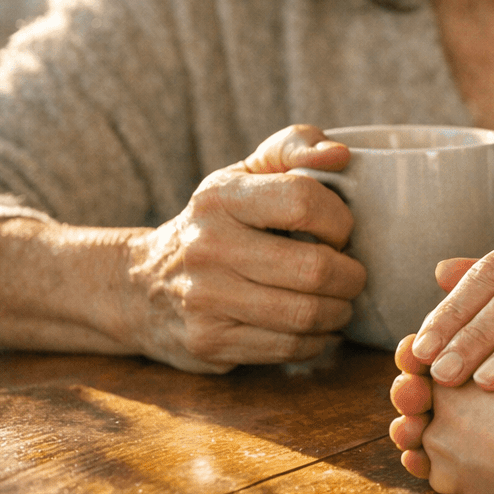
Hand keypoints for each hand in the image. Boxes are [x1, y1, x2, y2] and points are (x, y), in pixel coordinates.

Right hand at [119, 124, 364, 371]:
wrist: (142, 284)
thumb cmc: (219, 221)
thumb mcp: (247, 172)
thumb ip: (295, 146)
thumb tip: (340, 154)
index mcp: (221, 196)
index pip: (303, 201)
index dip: (339, 220)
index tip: (340, 231)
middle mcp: (207, 246)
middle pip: (314, 268)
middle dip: (350, 275)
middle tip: (351, 273)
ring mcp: (205, 298)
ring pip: (306, 314)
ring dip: (338, 311)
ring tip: (339, 300)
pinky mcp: (209, 342)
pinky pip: (288, 347)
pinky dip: (316, 340)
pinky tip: (314, 326)